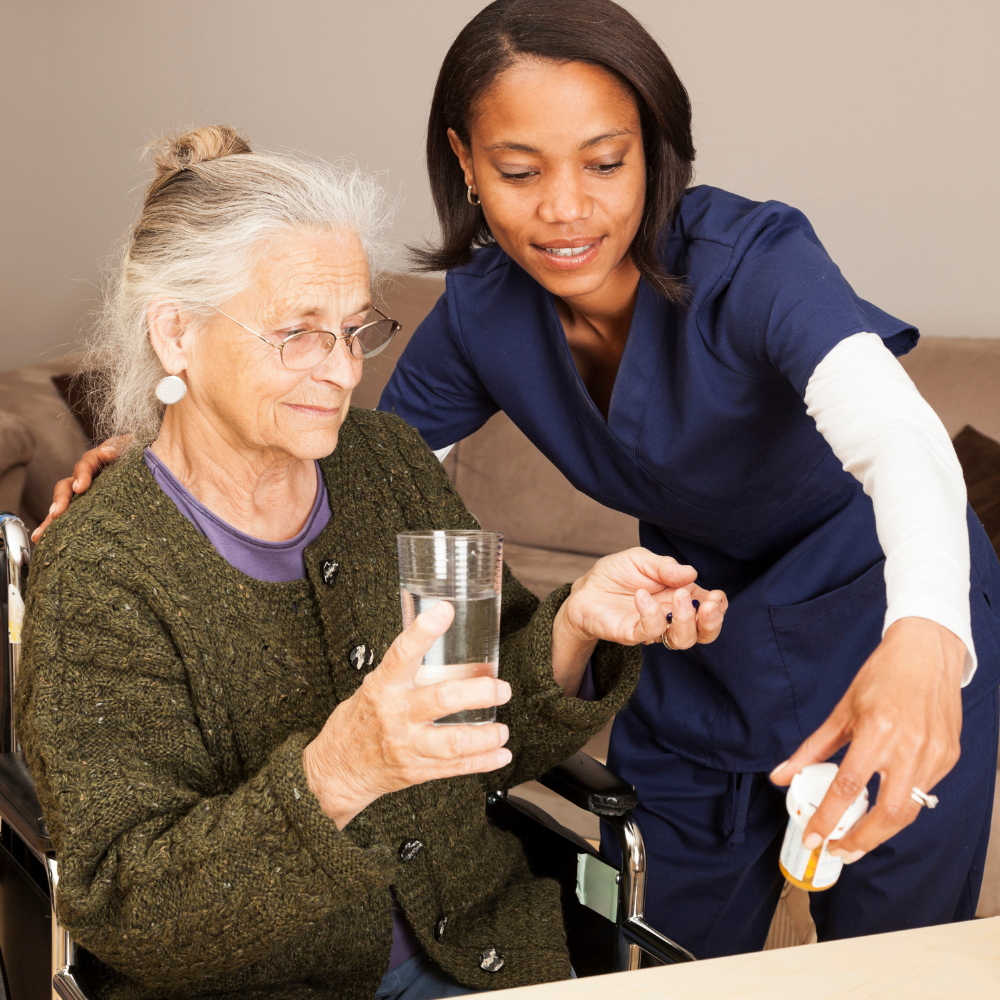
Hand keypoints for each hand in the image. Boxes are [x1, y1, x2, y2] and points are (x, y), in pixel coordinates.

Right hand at [31, 435, 132, 541]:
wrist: (153, 467)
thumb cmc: (142, 455)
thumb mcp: (133, 447)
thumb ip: (120, 447)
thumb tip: (105, 453)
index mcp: (99, 460)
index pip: (86, 465)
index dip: (81, 475)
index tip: (80, 488)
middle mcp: (87, 476)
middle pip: (68, 485)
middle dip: (61, 500)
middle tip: (57, 513)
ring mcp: (86, 493)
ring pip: (64, 503)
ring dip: (53, 517)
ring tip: (44, 532)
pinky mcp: (88, 507)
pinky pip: (71, 517)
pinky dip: (56, 527)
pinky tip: (44, 538)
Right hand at [303, 601, 511, 829]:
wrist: (337, 770)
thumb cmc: (358, 722)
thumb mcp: (375, 688)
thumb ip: (405, 672)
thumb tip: (441, 642)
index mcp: (383, 687)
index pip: (403, 653)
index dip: (424, 630)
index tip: (445, 611)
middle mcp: (395, 714)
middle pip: (442, 699)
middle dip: (479, 693)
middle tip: (501, 688)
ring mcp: (406, 745)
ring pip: (454, 741)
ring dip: (486, 735)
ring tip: (502, 729)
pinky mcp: (416, 770)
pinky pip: (455, 767)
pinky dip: (483, 761)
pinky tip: (500, 754)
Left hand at [552, 547, 727, 691]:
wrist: (585, 587)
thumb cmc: (616, 574)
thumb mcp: (641, 560)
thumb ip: (665, 567)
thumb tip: (692, 573)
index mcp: (679, 598)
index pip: (708, 611)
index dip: (718, 608)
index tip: (717, 596)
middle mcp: (670, 617)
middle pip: (702, 633)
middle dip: (711, 621)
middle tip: (706, 603)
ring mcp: (652, 628)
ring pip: (682, 639)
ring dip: (686, 620)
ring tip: (680, 596)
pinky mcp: (632, 634)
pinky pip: (649, 632)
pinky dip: (651, 614)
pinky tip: (642, 596)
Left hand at [771, 617, 964, 861]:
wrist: (926, 655)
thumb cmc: (882, 678)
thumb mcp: (841, 711)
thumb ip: (811, 749)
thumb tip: (781, 776)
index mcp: (878, 730)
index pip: (848, 787)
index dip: (829, 818)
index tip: (814, 838)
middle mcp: (910, 745)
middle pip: (889, 813)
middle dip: (862, 841)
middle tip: (839, 851)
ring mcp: (934, 754)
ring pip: (910, 811)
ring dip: (882, 832)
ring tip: (857, 840)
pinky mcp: (949, 757)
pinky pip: (924, 793)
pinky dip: (902, 806)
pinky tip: (884, 807)